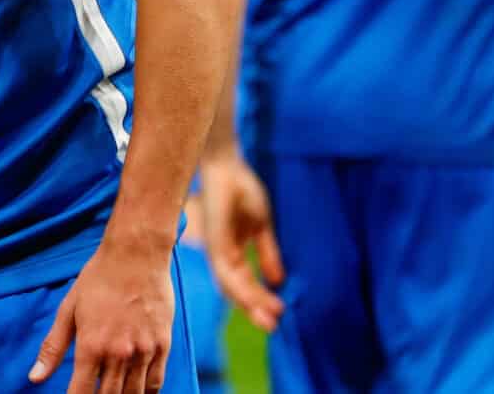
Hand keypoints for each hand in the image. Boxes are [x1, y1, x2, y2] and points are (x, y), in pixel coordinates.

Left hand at [29, 238, 175, 391]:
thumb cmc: (98, 279)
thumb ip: (53, 347)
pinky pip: (155, 382)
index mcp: (91, 345)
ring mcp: (144, 351)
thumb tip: (34, 377)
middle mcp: (118, 353)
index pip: (81, 393)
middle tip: (93, 392)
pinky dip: (145, 392)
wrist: (136, 256)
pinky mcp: (162, 345)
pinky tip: (135, 390)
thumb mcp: (68, 309)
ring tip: (112, 392)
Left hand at [198, 149, 284, 329]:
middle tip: (273, 328)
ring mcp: (216, 249)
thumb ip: (267, 253)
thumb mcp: (260, 227)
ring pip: (231, 286)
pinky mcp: (214, 241)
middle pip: (236, 290)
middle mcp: (222, 254)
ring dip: (250, 303)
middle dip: (255, 309)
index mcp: (232, 252)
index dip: (260, 299)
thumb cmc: (240, 190)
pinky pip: (226, 271)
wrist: (227, 166)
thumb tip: (278, 281)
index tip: (280, 314)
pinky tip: (256, 298)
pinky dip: (241, 287)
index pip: (245, 283)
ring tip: (270, 318)